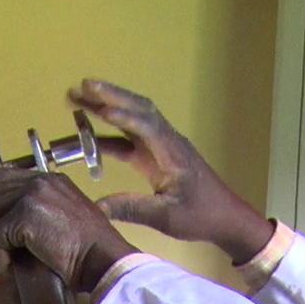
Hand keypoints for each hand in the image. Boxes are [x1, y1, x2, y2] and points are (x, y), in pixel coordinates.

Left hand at [0, 166, 138, 292]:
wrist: (103, 259)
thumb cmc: (92, 249)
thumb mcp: (70, 217)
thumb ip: (45, 210)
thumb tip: (12, 225)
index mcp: (51, 180)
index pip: (5, 178)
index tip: (1, 226)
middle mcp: (39, 181)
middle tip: (2, 245)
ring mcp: (31, 196)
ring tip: (9, 257)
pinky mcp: (24, 216)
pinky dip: (0, 255)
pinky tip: (12, 266)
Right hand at [70, 79, 276, 263]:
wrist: (226, 217)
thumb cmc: (201, 216)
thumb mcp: (166, 217)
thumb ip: (132, 210)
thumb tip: (97, 206)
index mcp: (173, 153)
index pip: (148, 126)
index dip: (125, 117)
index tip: (101, 111)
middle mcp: (167, 141)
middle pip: (139, 109)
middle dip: (110, 96)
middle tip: (81, 86)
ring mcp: (162, 145)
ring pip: (134, 116)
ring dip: (108, 105)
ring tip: (79, 96)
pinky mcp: (157, 154)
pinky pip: (131, 135)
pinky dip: (111, 129)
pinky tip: (88, 131)